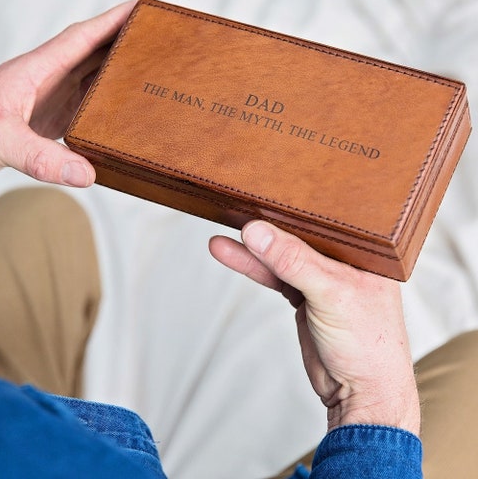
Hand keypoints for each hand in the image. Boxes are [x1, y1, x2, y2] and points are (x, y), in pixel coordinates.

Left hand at [0, 0, 135, 209]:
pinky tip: (116, 116)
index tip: (140, 7)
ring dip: (114, 77)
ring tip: (146, 74)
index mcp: (33, 71)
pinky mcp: (40, 124)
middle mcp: (42, 81)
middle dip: (123, 45)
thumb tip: (88, 173)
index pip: (80, 38)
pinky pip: (79, 112)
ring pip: (87, 82)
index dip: (112, 21)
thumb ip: (42, 159)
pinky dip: (100, 111)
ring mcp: (42, 102)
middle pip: (90, 55)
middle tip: (156, 41)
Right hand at [209, 221, 419, 434]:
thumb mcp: (331, 294)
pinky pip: (274, 275)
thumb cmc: (369, 346)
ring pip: (281, 256)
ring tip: (222, 237)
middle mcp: (344, 260)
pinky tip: (231, 254)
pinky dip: (253, 267)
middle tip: (237, 209)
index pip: (328, 219)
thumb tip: (256, 232)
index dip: (298, 205)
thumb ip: (293, 261)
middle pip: (300, 234)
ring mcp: (323, 278)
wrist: (361, 395)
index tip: (264, 194)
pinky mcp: (305, 295)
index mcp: (366, 250)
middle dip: (269, 225)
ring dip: (252, 250)